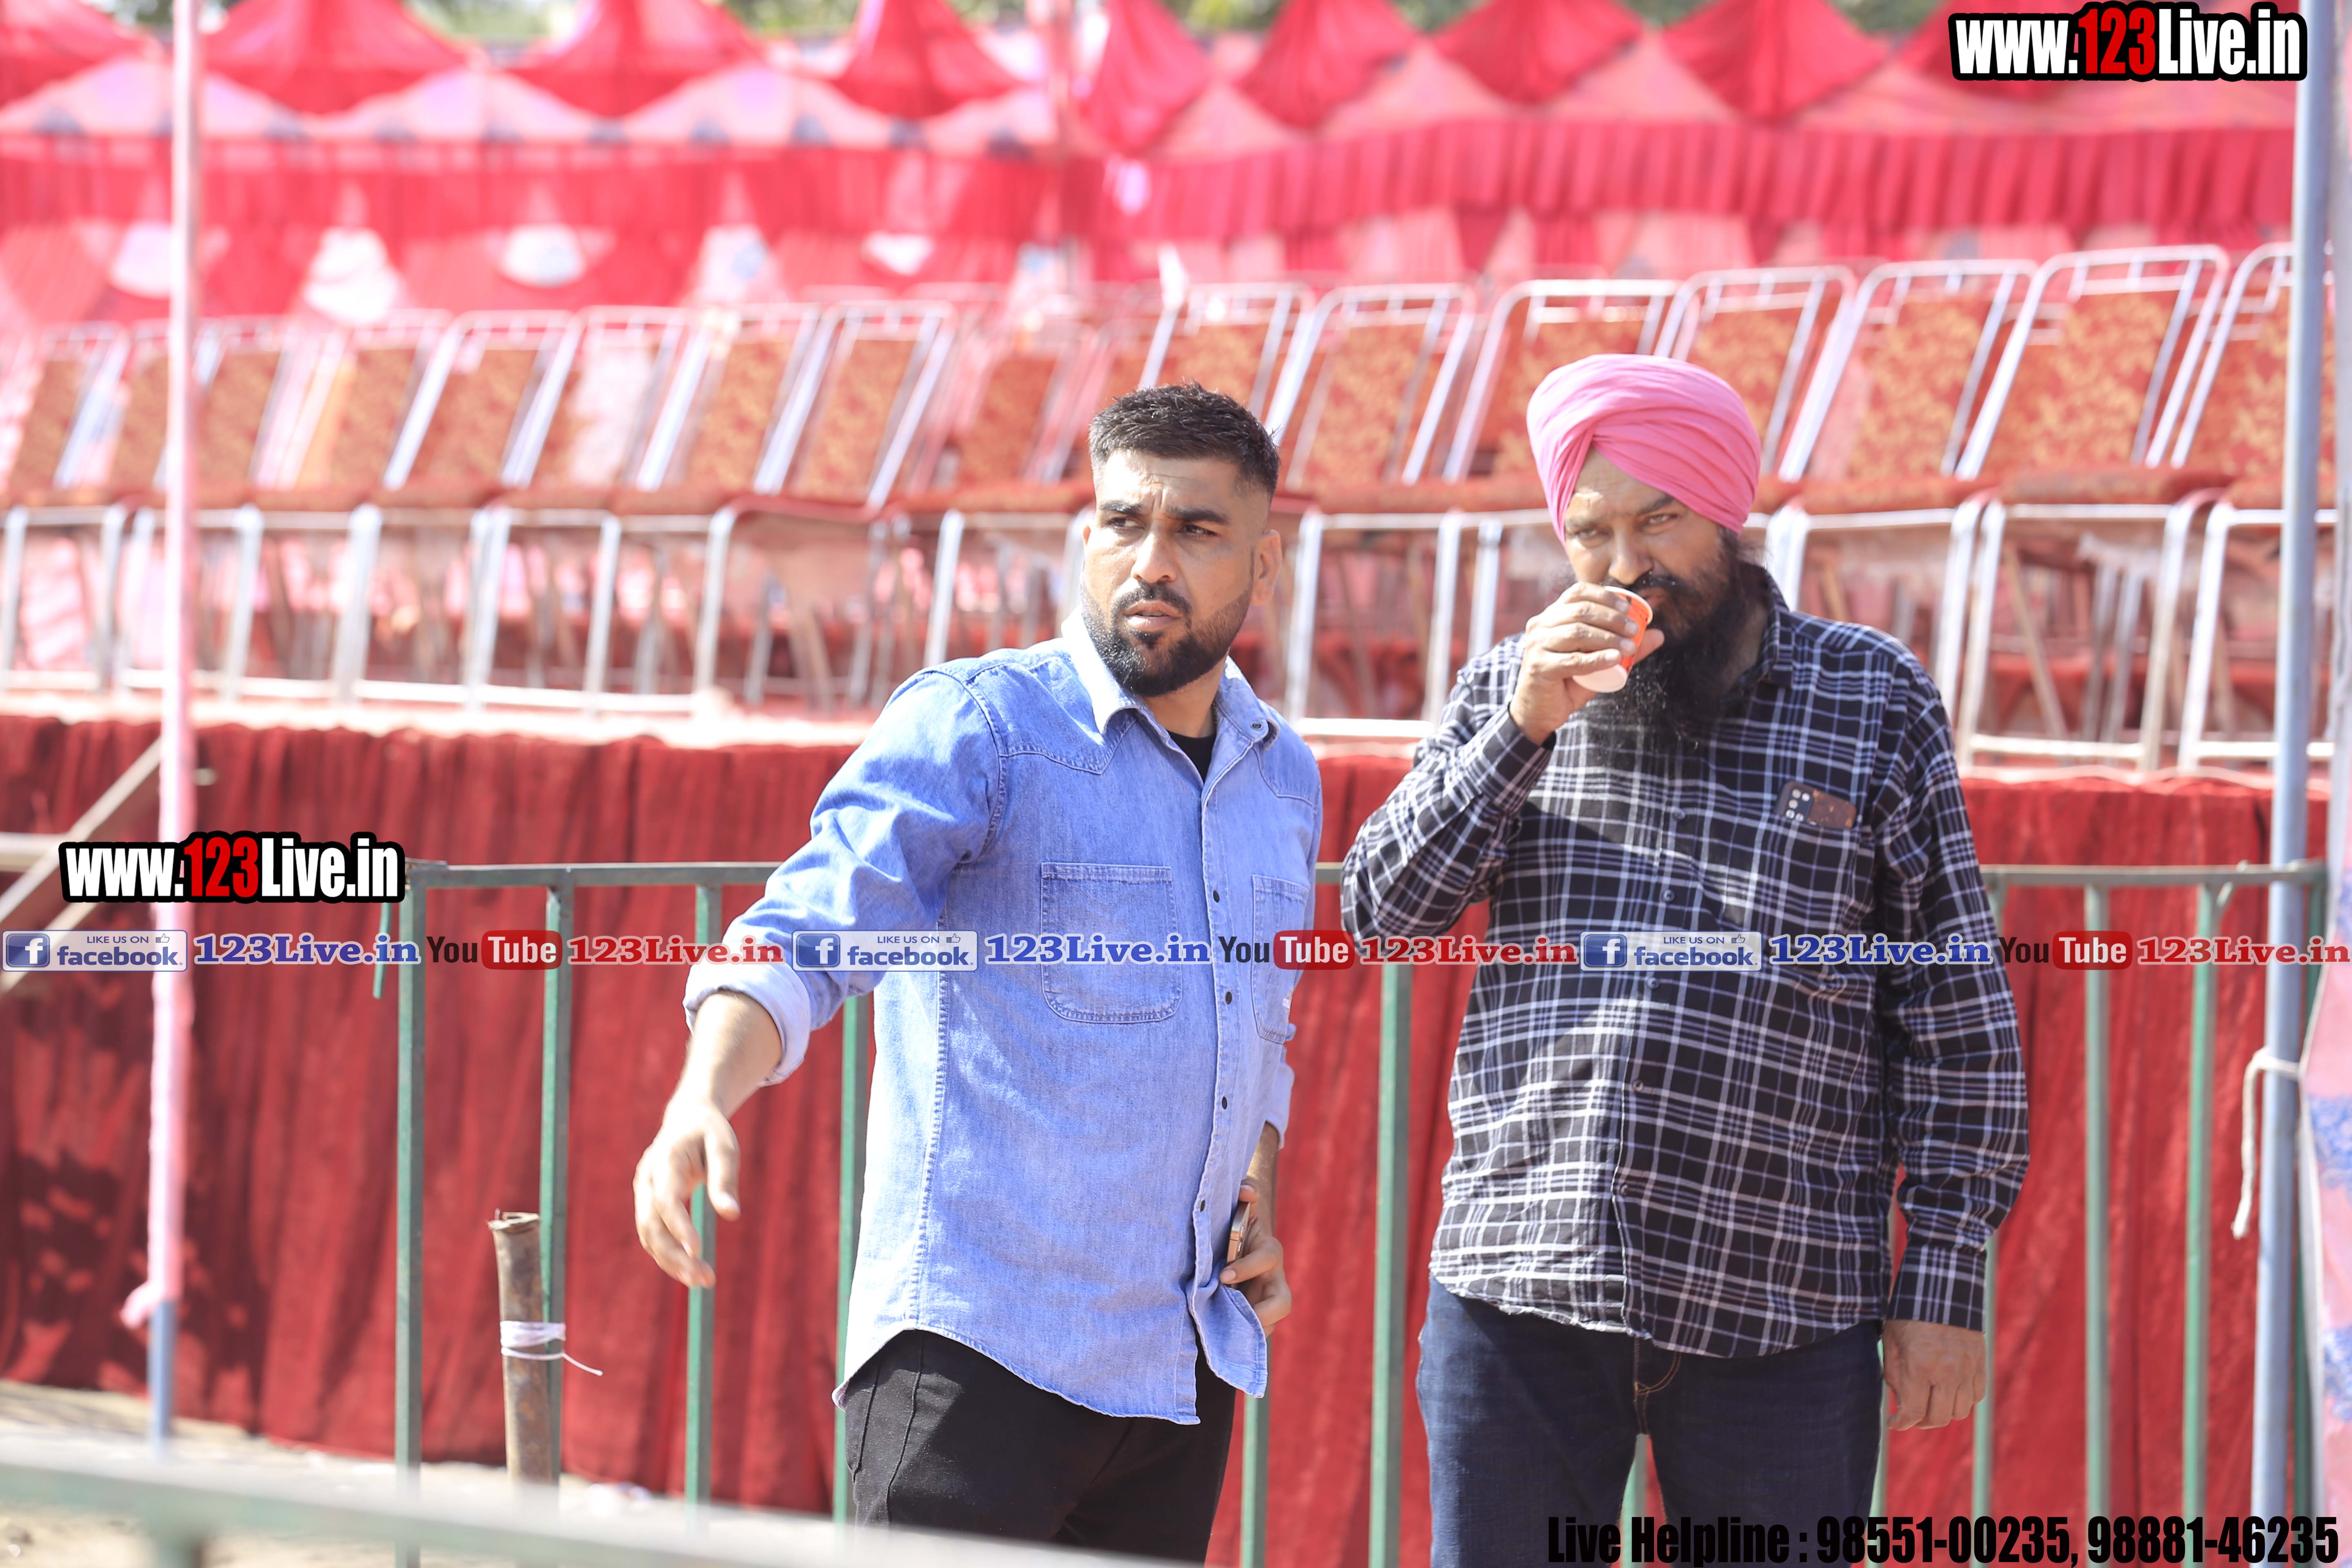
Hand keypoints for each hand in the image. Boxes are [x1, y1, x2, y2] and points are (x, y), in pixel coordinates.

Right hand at [632, 1097, 741, 1288]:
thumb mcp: (724, 1146)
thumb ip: (725, 1178)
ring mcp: (643, 1192)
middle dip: (674, 1255)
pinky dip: (667, 1254)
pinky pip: (652, 1234)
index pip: (666, 1200)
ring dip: (670, 1261)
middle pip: (651, 1224)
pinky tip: (689, 1270)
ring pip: (648, 1235)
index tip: (698, 1251)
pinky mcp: (647, 1204)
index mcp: (664, 1159)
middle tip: (703, 1279)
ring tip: (702, 1281)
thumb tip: (731, 1215)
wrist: (687, 1118)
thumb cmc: (710, 1132)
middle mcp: (646, 1178)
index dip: (679, 1227)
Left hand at [1219, 1178, 1291, 1328]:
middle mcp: (1273, 1279)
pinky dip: (1243, 1339)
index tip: (1224, 1275)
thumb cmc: (1237, 1226)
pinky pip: (1256, 1334)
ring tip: (1227, 1335)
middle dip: (1263, 1312)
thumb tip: (1246, 1191)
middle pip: (1283, 1302)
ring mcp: (1267, 1301)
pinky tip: (1222, 1341)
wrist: (1235, 1247)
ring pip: (1270, 1324)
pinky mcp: (1257, 1318)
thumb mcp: (1242, 1209)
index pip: (1268, 1258)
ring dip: (1252, 1331)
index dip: (1248, 1267)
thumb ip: (1246, 1193)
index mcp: (1269, 1251)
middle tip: (1234, 1313)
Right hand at [1506, 583, 1666, 744]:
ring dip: (1608, 638)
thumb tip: (1658, 635)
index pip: (1578, 593)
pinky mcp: (1539, 666)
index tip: (1628, 608)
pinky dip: (1596, 659)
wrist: (1539, 710)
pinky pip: (1572, 660)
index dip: (1605, 596)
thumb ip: (1623, 646)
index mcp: (1552, 616)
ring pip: (1577, 633)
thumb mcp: (1597, 660)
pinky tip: (1614, 659)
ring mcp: (1537, 645)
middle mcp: (1540, 625)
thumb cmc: (1568, 681)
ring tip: (1630, 647)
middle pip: (1580, 611)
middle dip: (1612, 618)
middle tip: (1634, 631)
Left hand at [1883, 1319, 1985, 1429]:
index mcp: (1920, 1366)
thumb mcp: (1891, 1342)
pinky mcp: (1981, 1364)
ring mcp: (1968, 1369)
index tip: (1894, 1422)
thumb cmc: (1910, 1314)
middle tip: (1912, 1415)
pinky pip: (1976, 1396)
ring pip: (1960, 1412)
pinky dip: (1963, 1400)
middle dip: (1921, 1421)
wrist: (1943, 1288)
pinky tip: (1949, 1390)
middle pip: (1939, 1418)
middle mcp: (1948, 1372)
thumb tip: (1902, 1404)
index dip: (1901, 1423)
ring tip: (1930, 1403)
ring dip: (1943, 1413)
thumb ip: (1895, 1375)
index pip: (1913, 1411)